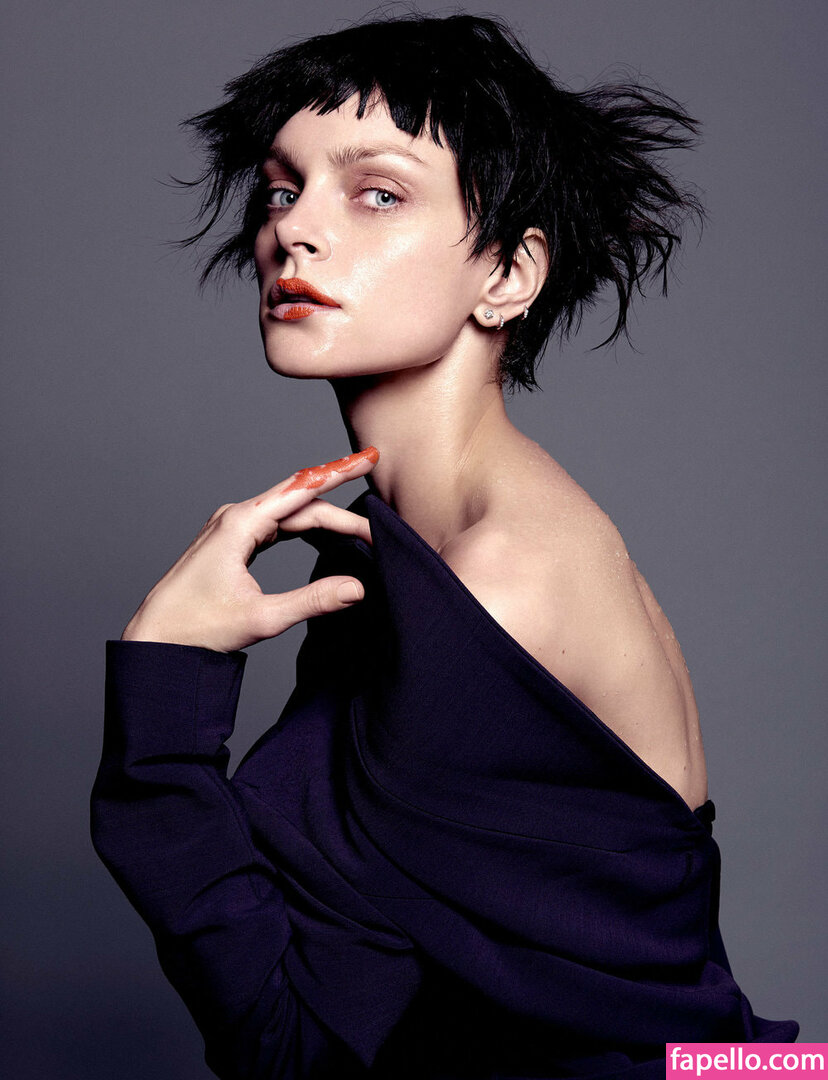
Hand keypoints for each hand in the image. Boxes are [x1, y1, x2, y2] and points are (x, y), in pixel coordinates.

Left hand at [121, 448, 377, 651]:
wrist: (156, 638)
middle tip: (376, 530)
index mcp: (241, 523)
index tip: (370, 459)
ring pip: (289, 513)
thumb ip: (314, 601)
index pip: (303, 491)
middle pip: (301, 504)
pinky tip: (323, 532)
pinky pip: (275, 524)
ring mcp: (232, 526)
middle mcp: (235, 516)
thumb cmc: (199, 627)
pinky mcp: (232, 540)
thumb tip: (358, 589)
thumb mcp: (263, 618)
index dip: (341, 475)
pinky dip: (304, 527)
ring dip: (324, 518)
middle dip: (341, 512)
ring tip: (358, 528)